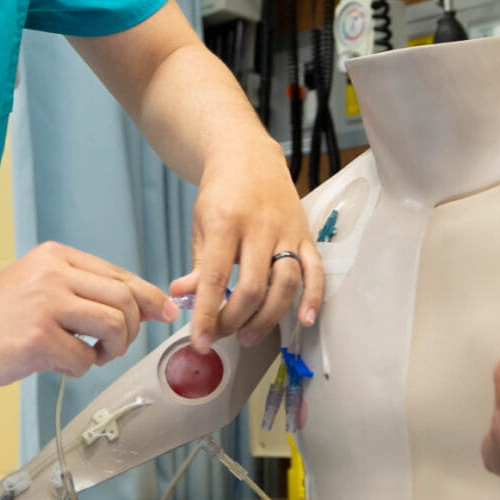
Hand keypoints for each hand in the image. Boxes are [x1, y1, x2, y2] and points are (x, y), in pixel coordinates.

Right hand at [0, 241, 173, 385]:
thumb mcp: (38, 285)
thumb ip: (83, 291)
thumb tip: (142, 306)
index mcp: (57, 257)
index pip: (121, 275)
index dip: (150, 297)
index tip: (164, 313)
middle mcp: (54, 274)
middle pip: (126, 299)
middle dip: (131, 330)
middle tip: (111, 347)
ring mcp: (45, 304)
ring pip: (114, 325)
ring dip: (112, 349)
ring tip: (92, 356)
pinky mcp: (37, 338)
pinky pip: (84, 358)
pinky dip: (80, 368)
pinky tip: (59, 364)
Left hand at [171, 143, 323, 349]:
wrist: (249, 156)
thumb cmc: (221, 193)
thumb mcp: (200, 224)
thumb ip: (197, 265)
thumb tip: (184, 297)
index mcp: (225, 222)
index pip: (214, 278)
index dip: (206, 315)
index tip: (200, 343)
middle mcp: (259, 227)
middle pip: (253, 287)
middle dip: (235, 320)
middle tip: (223, 335)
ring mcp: (286, 231)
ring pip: (285, 283)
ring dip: (268, 317)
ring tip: (249, 335)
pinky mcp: (305, 234)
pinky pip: (315, 270)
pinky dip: (314, 297)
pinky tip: (306, 320)